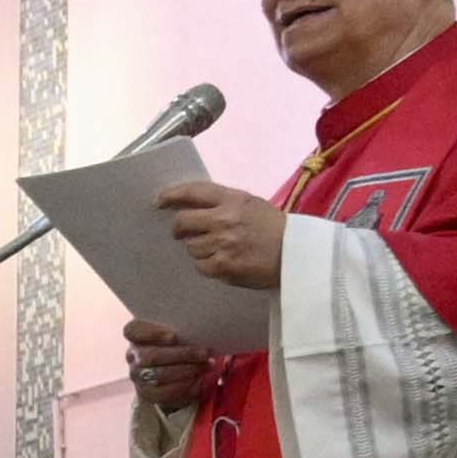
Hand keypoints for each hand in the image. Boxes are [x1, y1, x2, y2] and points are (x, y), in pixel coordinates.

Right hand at [121, 316, 208, 424]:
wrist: (174, 373)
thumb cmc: (178, 345)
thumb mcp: (178, 333)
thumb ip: (183, 331)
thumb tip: (202, 333)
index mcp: (136, 334)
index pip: (132, 330)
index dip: (151, 333)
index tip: (173, 335)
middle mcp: (133, 355)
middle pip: (151, 356)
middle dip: (181, 355)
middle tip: (203, 354)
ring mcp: (137, 375)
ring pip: (158, 375)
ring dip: (186, 370)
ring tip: (205, 366)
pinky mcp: (146, 393)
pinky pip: (165, 392)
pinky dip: (185, 386)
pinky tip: (199, 380)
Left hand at [154, 183, 285, 296]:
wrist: (297, 254)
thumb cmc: (272, 228)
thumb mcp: (250, 204)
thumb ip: (222, 202)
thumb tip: (188, 205)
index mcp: (233, 199)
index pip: (193, 191)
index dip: (171, 194)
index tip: (159, 200)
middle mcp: (225, 219)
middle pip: (182, 222)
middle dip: (178, 228)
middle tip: (182, 232)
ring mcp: (223, 243)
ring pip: (190, 246)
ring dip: (197, 248)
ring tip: (218, 248)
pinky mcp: (223, 266)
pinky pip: (200, 265)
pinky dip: (206, 265)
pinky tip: (222, 261)